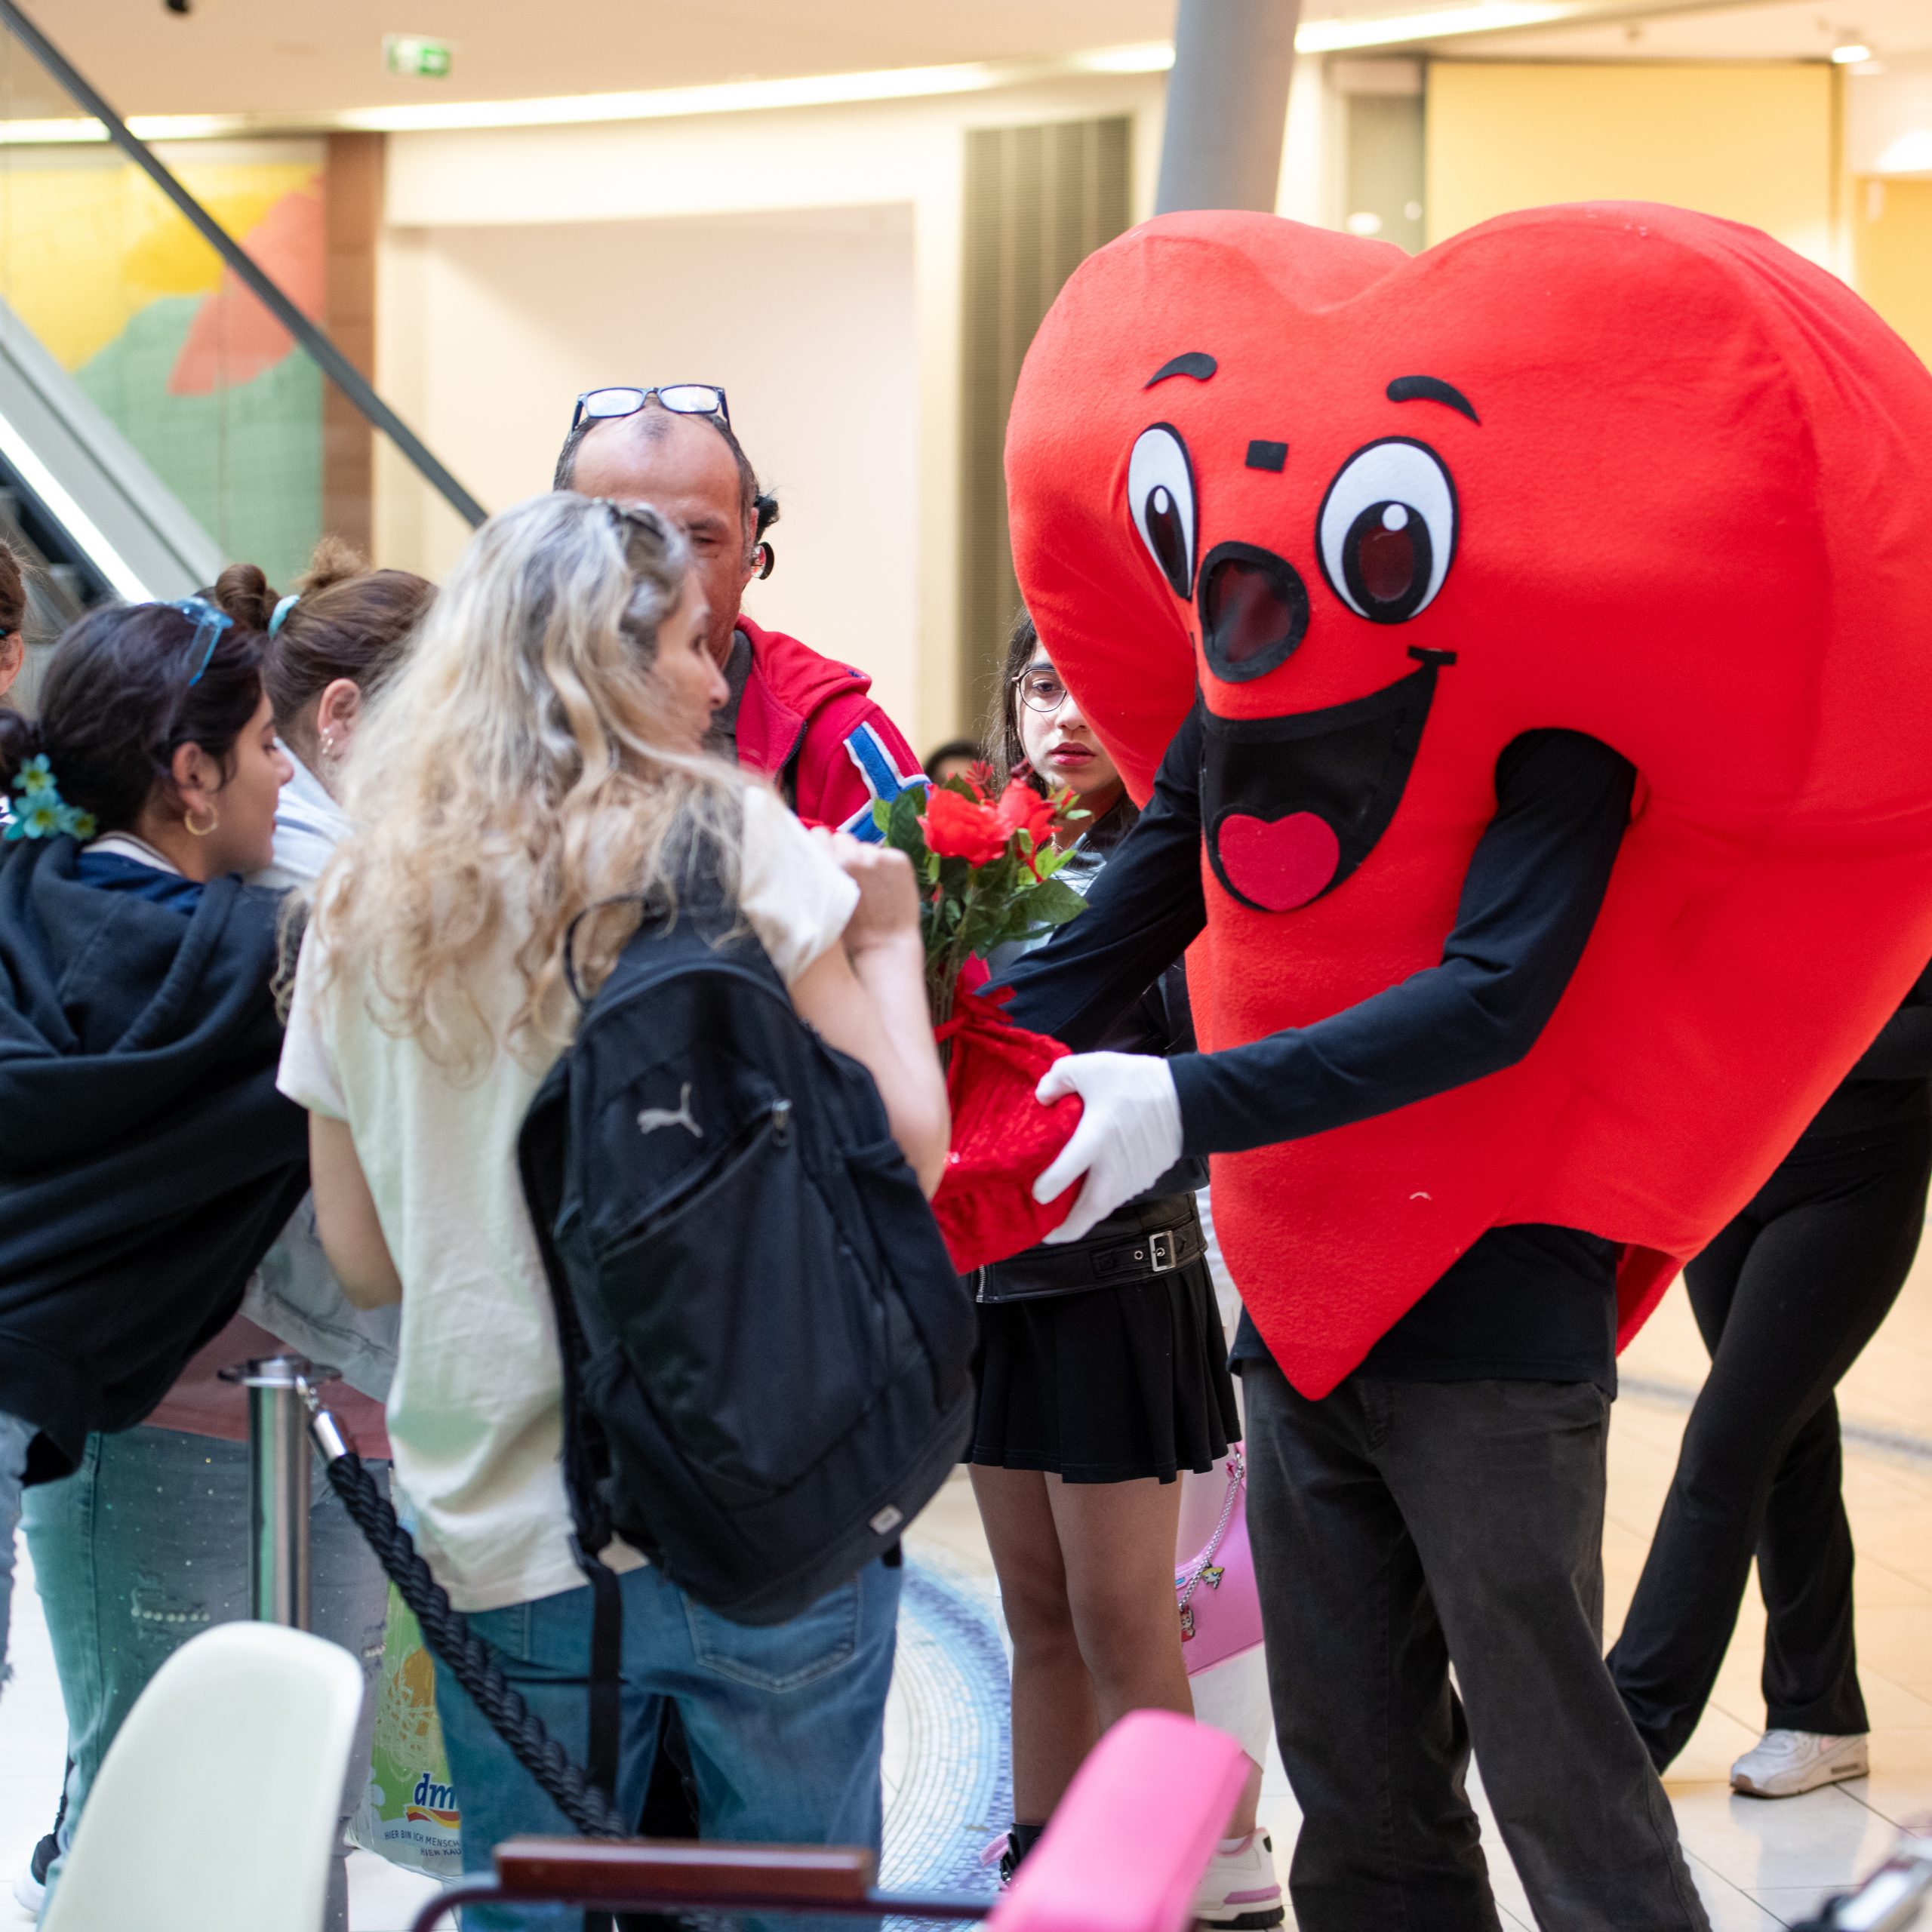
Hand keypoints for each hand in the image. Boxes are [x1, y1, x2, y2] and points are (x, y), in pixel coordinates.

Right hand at [821, 831, 921, 951]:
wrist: (886, 946)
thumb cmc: (849, 931)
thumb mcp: (824, 900)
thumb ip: (819, 872)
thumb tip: (817, 848)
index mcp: (829, 865)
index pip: (819, 834)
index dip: (822, 847)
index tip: (826, 858)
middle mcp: (853, 856)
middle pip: (842, 837)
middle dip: (844, 853)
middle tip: (850, 876)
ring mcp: (879, 856)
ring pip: (865, 847)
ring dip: (865, 860)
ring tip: (869, 886)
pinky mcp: (900, 859)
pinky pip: (886, 854)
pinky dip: (885, 866)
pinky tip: (885, 887)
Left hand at [1030, 1052, 1182, 1243]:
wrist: (1189, 1099)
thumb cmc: (1138, 1084)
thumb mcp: (1093, 1067)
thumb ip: (1058, 1078)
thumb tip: (1041, 1097)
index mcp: (1095, 1141)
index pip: (1065, 1173)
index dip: (1045, 1189)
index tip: (1035, 1194)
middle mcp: (1111, 1169)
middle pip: (1085, 1214)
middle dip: (1063, 1230)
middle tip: (1044, 1232)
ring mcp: (1129, 1179)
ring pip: (1100, 1210)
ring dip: (1080, 1217)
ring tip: (1061, 1215)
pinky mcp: (1142, 1181)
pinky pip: (1114, 1198)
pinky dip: (1098, 1202)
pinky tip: (1087, 1191)